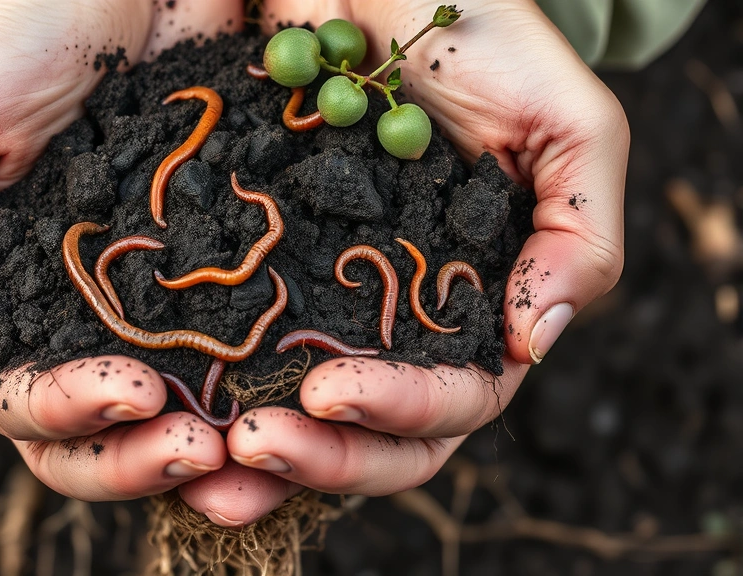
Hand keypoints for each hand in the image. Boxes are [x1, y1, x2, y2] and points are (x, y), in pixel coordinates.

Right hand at [0, 0, 244, 501]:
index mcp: (15, 302)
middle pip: (108, 434)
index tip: (131, 394)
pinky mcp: (236, 259)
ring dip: (214, 445)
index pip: (28, 401)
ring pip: (184, 409)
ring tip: (250, 450)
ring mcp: (168, 296)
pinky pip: (254, 337)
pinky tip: (306, 393)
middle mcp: (93, 317)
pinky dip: (274, 379)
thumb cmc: (17, 42)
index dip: (71, 418)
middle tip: (200, 450)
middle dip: (141, 461)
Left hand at [183, 0, 627, 521]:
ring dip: (256, 459)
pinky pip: (228, 347)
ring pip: (298, 416)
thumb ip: (581, 233)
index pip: (452, 401)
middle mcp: (396, 323)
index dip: (400, 414)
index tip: (331, 392)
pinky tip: (162, 407)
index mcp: (472, 307)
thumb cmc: (481, 39)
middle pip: (372, 437)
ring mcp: (321, 300)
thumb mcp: (564, 125)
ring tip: (201, 463)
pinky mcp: (257, 268)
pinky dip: (201, 392)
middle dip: (321, 461)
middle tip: (252, 447)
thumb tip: (534, 343)